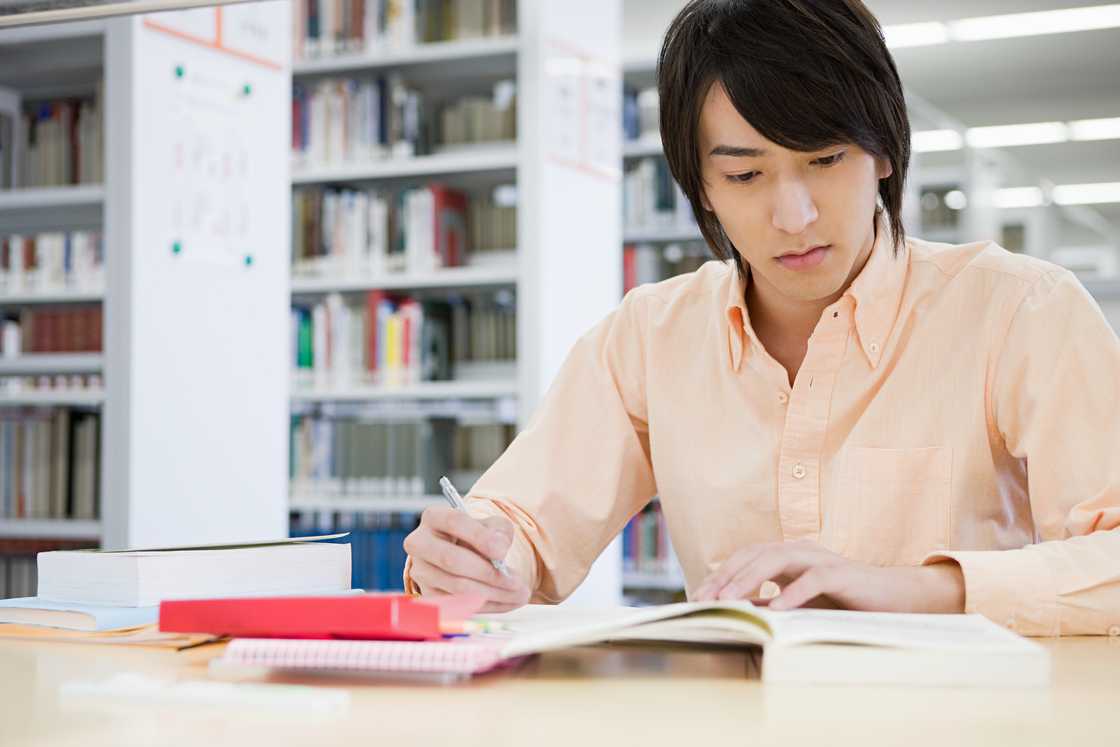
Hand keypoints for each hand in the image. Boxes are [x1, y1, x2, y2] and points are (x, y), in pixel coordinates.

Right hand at [403, 506, 530, 612]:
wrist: (462, 554)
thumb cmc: (476, 537)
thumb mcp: (491, 526)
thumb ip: (499, 531)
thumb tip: (499, 549)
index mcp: (434, 517)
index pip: (453, 522)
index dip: (479, 537)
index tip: (502, 551)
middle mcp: (419, 543)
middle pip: (452, 560)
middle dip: (489, 573)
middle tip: (517, 581)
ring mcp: (421, 571)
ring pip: (457, 587)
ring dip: (493, 593)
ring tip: (519, 594)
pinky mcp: (428, 594)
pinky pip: (459, 604)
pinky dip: (488, 605)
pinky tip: (507, 601)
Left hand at [693, 539, 964, 613]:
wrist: (896, 599)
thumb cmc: (846, 603)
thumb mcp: (802, 605)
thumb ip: (774, 605)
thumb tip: (739, 616)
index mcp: (788, 556)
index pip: (746, 559)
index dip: (720, 575)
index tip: (697, 596)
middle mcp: (801, 551)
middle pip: (755, 555)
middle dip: (727, 576)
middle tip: (704, 598)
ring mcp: (821, 559)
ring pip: (778, 559)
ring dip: (750, 579)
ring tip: (730, 600)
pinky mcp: (843, 573)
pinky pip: (814, 578)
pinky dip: (794, 592)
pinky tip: (778, 608)